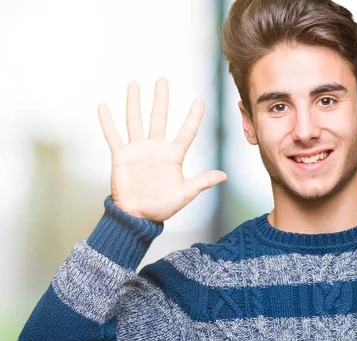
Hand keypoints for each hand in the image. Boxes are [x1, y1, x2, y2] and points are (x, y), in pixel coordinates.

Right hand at [97, 78, 226, 221]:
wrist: (138, 216)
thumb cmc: (162, 207)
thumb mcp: (186, 193)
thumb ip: (202, 181)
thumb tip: (223, 176)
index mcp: (173, 155)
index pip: (186, 131)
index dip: (193, 116)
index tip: (200, 101)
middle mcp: (156, 148)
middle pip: (159, 118)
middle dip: (161, 99)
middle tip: (162, 80)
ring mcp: (138, 150)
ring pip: (136, 120)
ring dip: (134, 102)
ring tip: (134, 84)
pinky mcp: (121, 156)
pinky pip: (113, 135)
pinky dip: (107, 122)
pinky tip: (104, 106)